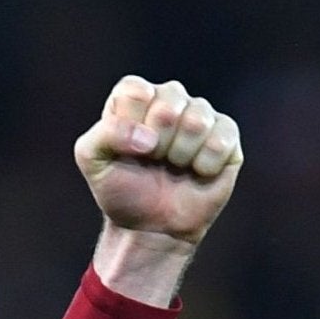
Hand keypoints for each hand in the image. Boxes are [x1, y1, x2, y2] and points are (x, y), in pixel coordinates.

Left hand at [75, 76, 242, 245]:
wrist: (150, 227)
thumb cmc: (121, 190)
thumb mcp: (92, 160)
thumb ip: (104, 135)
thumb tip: (148, 137)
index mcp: (136, 97)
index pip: (136, 91)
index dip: (130, 125)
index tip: (127, 149)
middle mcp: (170, 98)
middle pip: (169, 103)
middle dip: (156, 144)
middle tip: (152, 161)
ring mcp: (201, 115)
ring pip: (197, 120)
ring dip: (179, 155)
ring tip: (173, 167)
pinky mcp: (227, 135)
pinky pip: (221, 140)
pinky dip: (204, 164)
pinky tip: (196, 172)